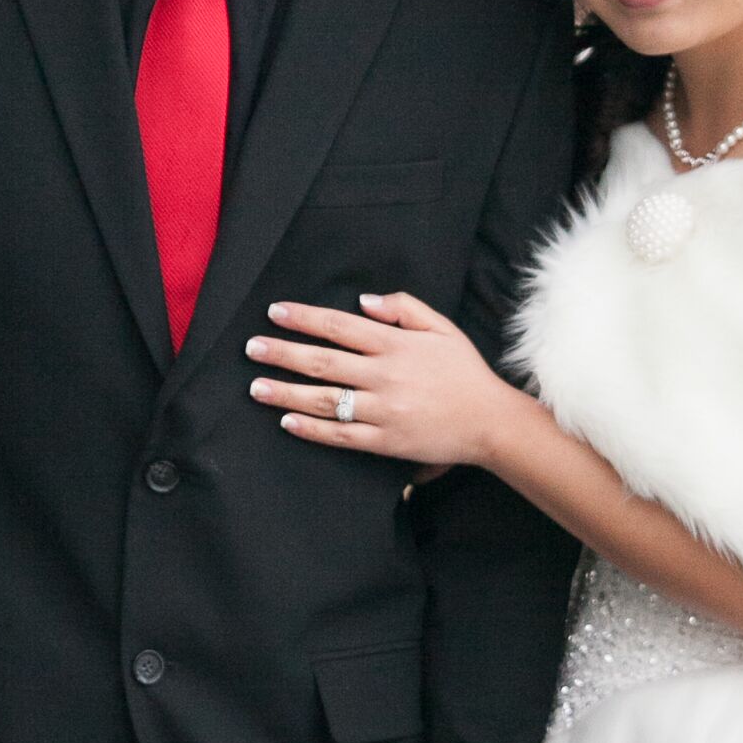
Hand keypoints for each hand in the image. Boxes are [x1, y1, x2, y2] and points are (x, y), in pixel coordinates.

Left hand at [246, 291, 522, 468]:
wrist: (490, 422)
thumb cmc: (465, 373)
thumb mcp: (442, 328)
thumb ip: (404, 308)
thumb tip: (364, 301)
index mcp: (397, 345)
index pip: (340, 326)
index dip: (305, 318)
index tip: (276, 313)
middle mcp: (385, 375)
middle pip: (323, 361)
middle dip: (283, 353)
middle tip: (251, 348)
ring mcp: (383, 410)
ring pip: (325, 399)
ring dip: (286, 393)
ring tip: (256, 387)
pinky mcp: (385, 441)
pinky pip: (341, 435)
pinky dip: (312, 430)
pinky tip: (287, 423)